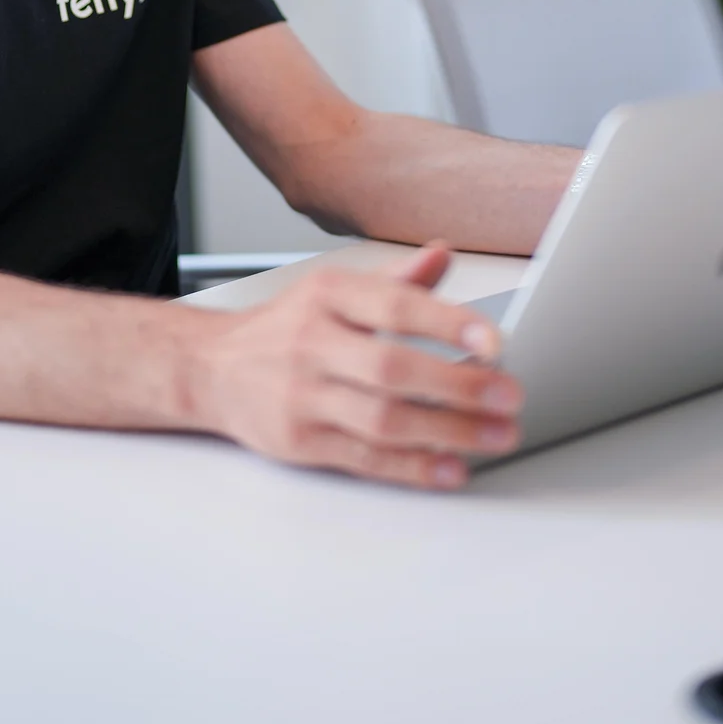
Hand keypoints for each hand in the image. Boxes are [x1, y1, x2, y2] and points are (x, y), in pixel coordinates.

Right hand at [194, 242, 522, 488]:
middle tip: (510, 395)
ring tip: (498, 435)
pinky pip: (364, 459)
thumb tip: (443, 255)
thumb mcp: (332, 290)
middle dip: (459, 386)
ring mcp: (303, 396)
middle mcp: (312, 343)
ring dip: (448, 432)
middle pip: (392, 368)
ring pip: (383, 419)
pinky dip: (413, 468)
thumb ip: (394, 281)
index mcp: (327, 296)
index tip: (494, 341)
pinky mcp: (300, 442)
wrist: (212, 368)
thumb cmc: (287, 328)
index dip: (448, 322)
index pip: (394, 306)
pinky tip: (452, 469)